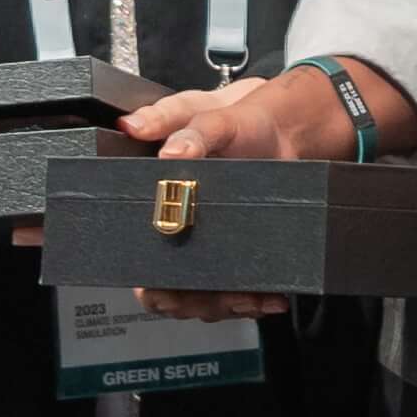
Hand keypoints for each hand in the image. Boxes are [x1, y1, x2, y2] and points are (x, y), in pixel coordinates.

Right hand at [120, 74, 346, 317]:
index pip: (131, 255)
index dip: (139, 278)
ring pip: (202, 298)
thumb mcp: (205, 113)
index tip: (163, 289)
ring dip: (225, 304)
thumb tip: (159, 144)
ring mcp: (208, 249)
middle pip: (167, 290)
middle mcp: (176, 234)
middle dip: (191, 301)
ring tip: (252, 296)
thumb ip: (177, 123)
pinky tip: (272, 296)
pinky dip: (253, 300)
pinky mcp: (238, 255)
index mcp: (153, 203)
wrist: (284, 130)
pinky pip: (236, 292)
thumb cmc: (237, 122)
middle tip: (218, 295)